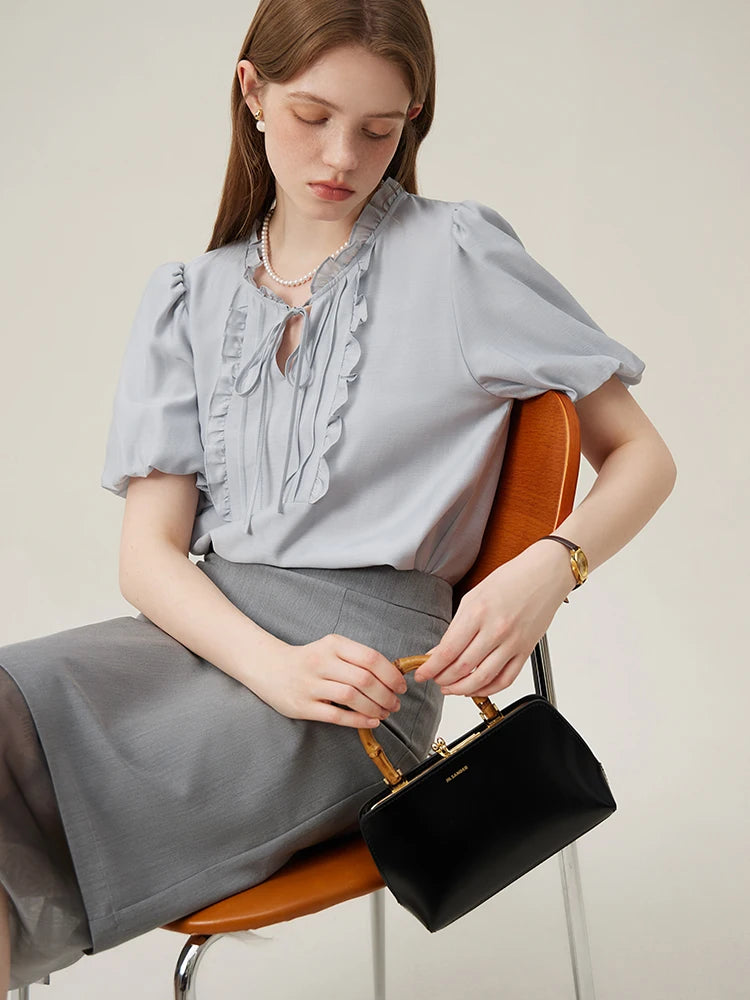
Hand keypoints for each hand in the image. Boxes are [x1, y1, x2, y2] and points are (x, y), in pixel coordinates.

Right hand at [247, 633, 408, 728]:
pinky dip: (358, 720)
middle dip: (386, 694)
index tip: (401, 686)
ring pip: (352, 697)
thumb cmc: (309, 659)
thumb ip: (357, 658)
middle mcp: (321, 662)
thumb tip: (392, 676)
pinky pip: (336, 715)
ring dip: (374, 708)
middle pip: (364, 679)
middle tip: (395, 704)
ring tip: (384, 713)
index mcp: (332, 644)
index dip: (391, 674)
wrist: (269, 667)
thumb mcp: (331, 648)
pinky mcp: (302, 706)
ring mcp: (310, 684)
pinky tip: (371, 721)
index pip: (370, 658)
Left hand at [413, 540, 574, 697]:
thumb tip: (438, 651)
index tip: (421, 674)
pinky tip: (476, 688)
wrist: (545, 574)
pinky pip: (506, 679)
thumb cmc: (510, 579)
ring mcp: (512, 643)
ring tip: (450, 688)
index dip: (430, 668)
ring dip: (462, 689)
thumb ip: (455, 627)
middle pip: (462, 668)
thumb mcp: (473, 597)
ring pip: (482, 678)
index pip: (448, 650)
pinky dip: (488, 689)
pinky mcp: (526, 651)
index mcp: (477, 612)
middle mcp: (495, 630)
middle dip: (442, 679)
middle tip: (434, 679)